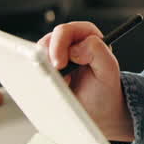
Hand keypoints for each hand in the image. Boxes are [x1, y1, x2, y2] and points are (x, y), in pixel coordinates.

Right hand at [39, 21, 132, 141]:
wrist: (96, 112)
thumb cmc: (104, 91)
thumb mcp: (109, 72)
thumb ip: (99, 52)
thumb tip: (78, 47)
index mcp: (88, 37)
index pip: (67, 31)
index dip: (60, 44)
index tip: (60, 64)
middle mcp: (71, 43)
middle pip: (49, 40)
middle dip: (49, 58)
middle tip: (56, 76)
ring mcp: (57, 56)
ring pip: (39, 54)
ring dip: (45, 69)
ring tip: (62, 84)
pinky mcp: (46, 69)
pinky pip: (34, 68)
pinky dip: (39, 77)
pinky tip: (52, 87)